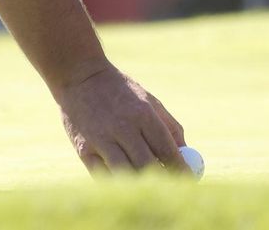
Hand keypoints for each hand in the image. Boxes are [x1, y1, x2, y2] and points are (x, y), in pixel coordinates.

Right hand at [54, 63, 190, 173]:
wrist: (78, 77)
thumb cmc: (120, 91)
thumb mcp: (149, 100)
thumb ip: (169, 127)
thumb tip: (186, 155)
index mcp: (143, 114)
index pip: (167, 150)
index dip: (181, 170)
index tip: (189, 181)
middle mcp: (123, 127)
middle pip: (149, 166)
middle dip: (163, 181)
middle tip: (172, 190)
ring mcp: (101, 140)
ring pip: (126, 174)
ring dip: (140, 184)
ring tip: (148, 186)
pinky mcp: (84, 150)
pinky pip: (104, 176)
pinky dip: (118, 182)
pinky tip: (124, 178)